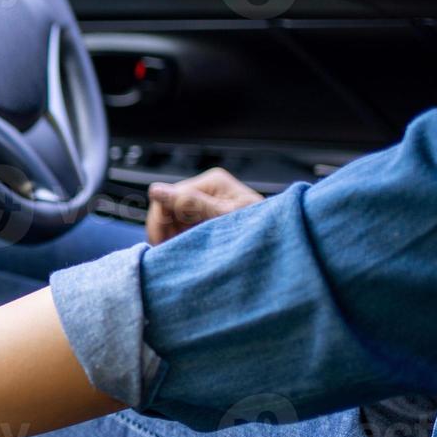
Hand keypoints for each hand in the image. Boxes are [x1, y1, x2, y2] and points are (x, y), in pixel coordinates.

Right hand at [146, 168, 262, 244]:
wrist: (281, 247)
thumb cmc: (261, 230)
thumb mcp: (224, 218)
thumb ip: (190, 204)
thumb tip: (155, 190)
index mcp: (212, 182)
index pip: (169, 195)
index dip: (160, 222)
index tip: (162, 246)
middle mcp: (208, 188)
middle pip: (169, 207)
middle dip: (165, 231)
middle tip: (170, 254)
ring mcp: (208, 203)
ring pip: (173, 219)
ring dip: (172, 237)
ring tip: (182, 255)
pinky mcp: (208, 217)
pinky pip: (183, 227)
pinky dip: (181, 240)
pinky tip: (188, 251)